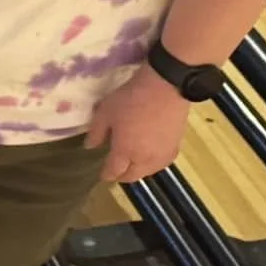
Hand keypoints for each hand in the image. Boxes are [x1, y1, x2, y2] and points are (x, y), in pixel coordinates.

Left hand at [85, 66, 190, 183]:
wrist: (165, 89)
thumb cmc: (131, 100)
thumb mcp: (106, 112)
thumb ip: (96, 132)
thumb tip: (90, 147)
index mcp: (125, 152)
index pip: (114, 171)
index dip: (107, 175)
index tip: (102, 175)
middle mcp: (145, 159)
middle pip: (132, 176)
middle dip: (122, 176)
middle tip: (115, 171)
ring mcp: (162, 155)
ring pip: (148, 172)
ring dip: (137, 171)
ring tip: (130, 164)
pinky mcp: (176, 148)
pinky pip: (160, 164)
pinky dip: (151, 165)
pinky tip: (148, 157)